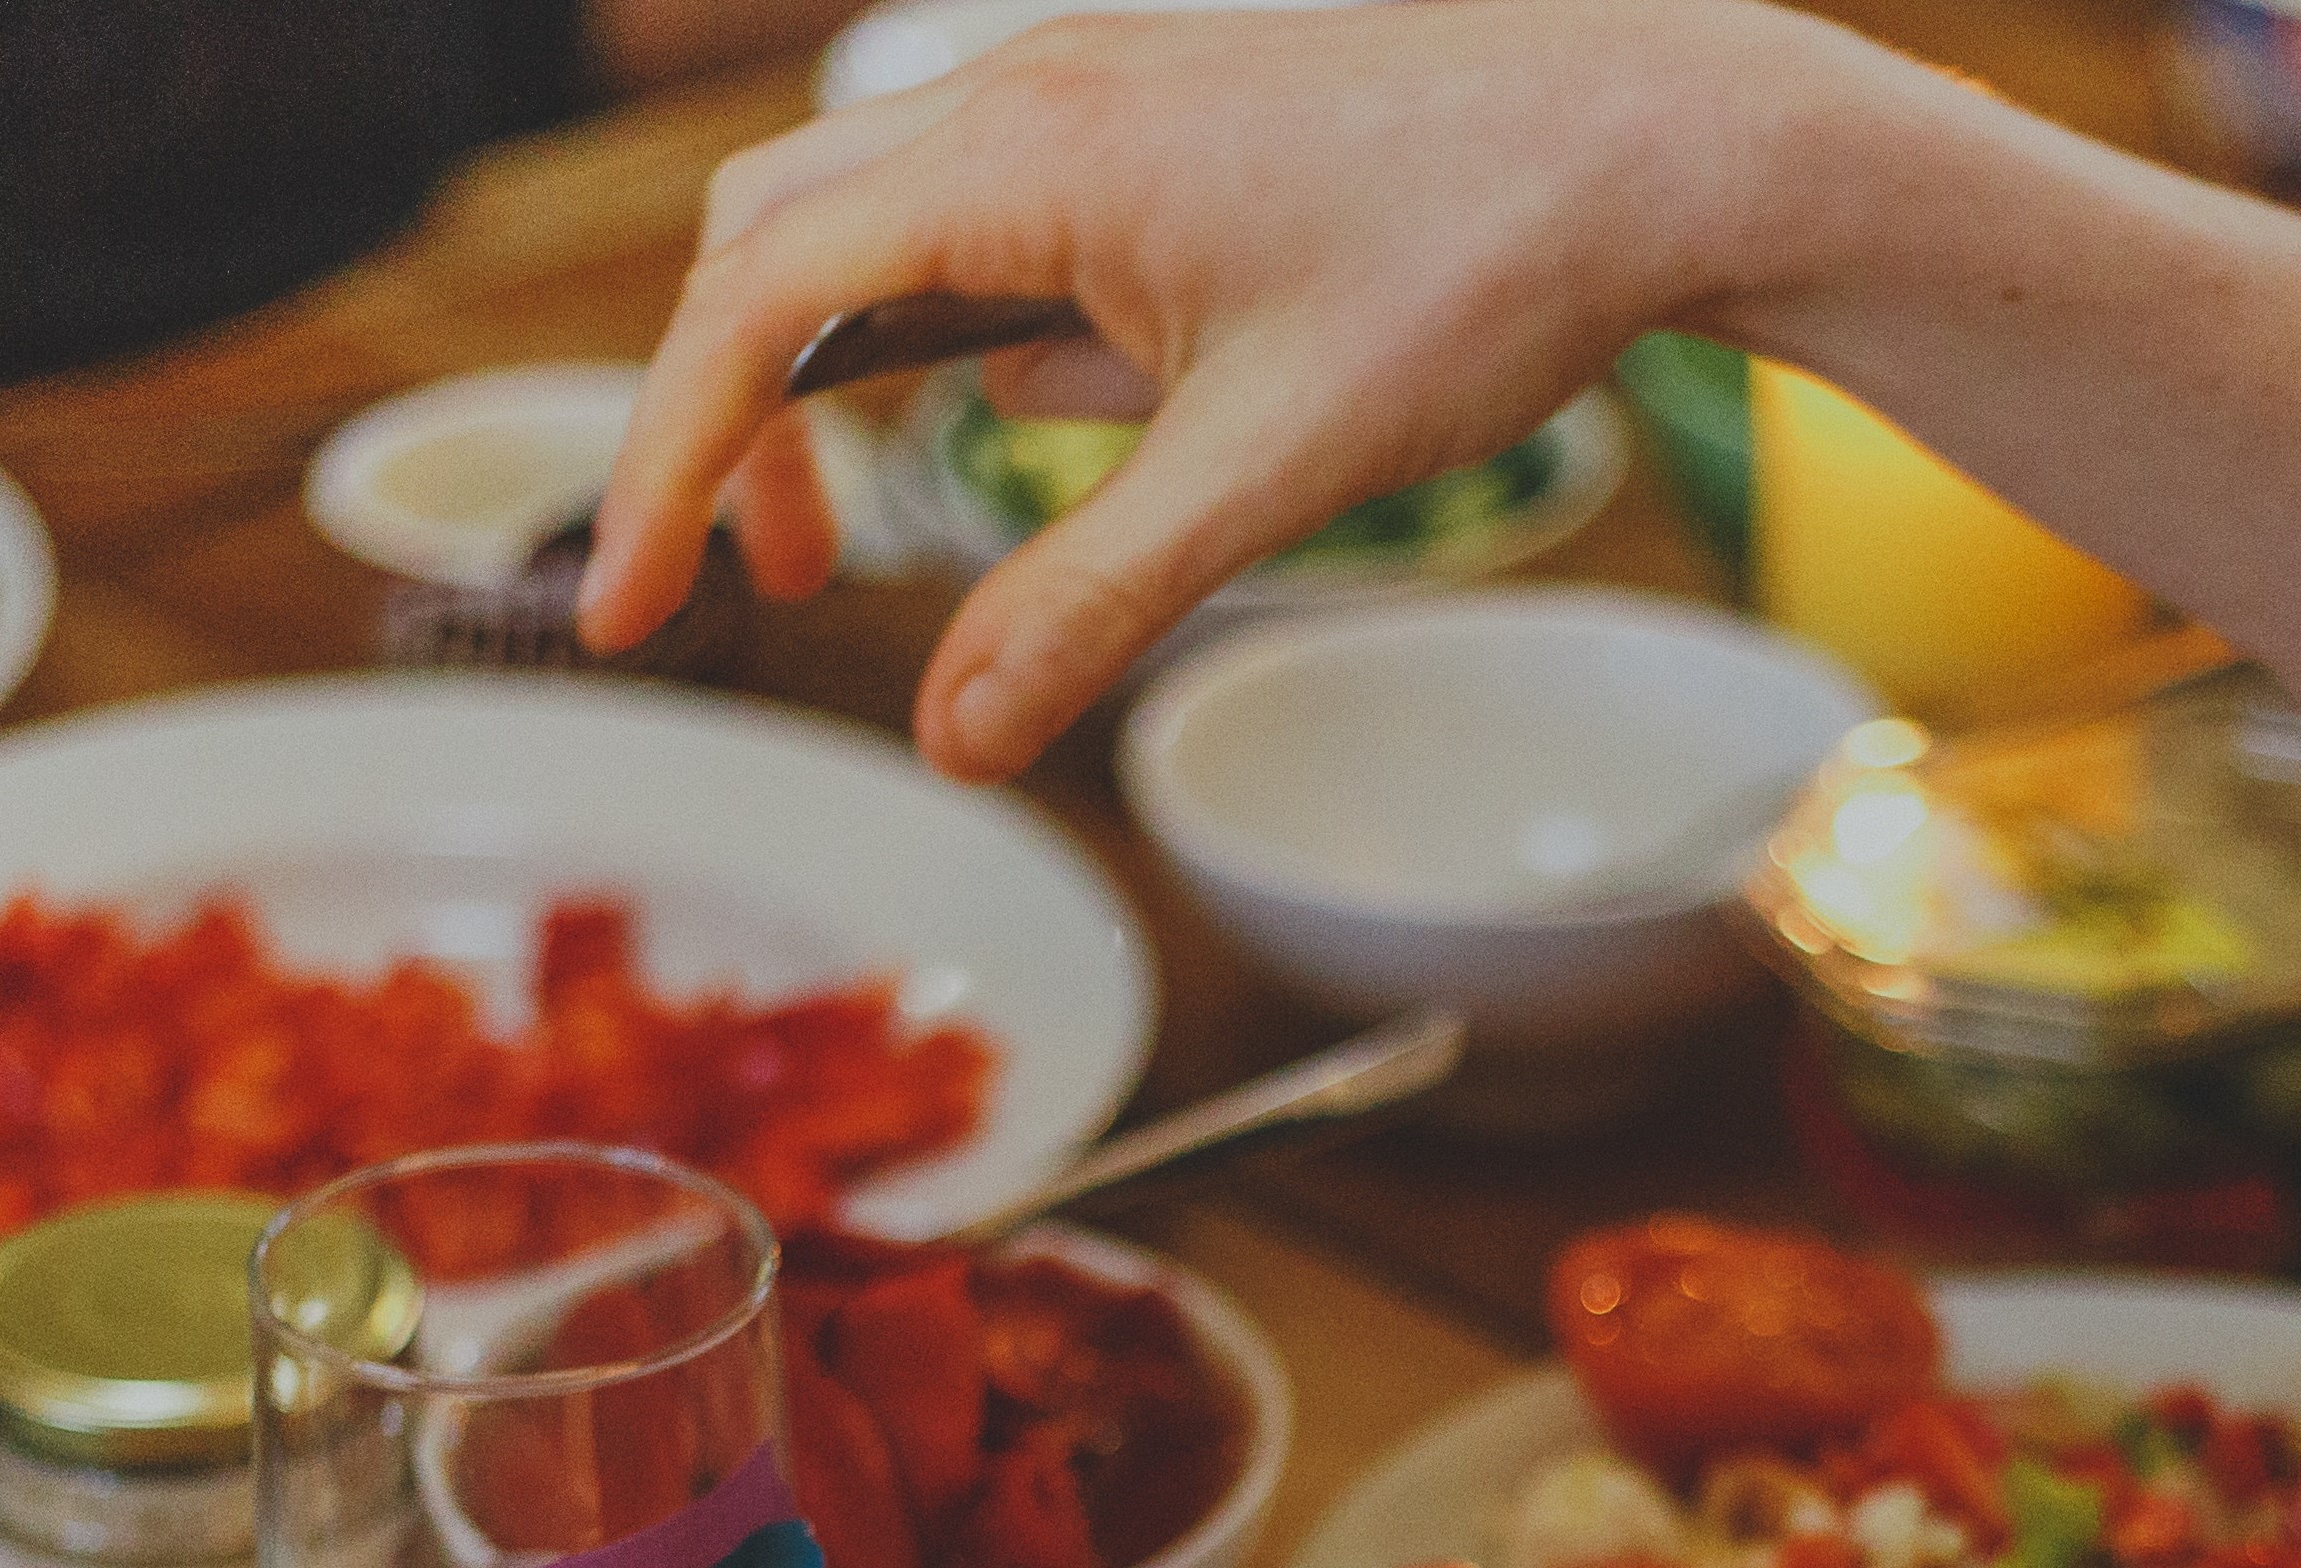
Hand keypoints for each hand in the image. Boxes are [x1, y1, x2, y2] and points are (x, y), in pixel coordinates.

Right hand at [580, 0, 1902, 778]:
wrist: (1660, 140)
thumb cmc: (1486, 270)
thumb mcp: (1275, 472)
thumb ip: (1095, 604)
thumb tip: (956, 742)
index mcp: (1027, 157)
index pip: (753, 306)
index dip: (669, 465)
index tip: (640, 611)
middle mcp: (1029, 92)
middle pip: (767, 241)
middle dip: (732, 417)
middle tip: (774, 584)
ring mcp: (1088, 93)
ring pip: (866, 220)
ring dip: (839, 375)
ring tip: (868, 538)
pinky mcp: (1150, 121)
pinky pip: (988, 218)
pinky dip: (961, 331)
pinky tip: (1069, 424)